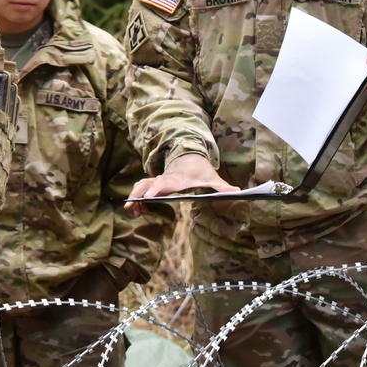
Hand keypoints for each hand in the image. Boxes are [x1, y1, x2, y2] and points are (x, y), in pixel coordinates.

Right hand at [124, 154, 238, 216]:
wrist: (190, 156)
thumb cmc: (200, 169)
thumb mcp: (211, 176)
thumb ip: (222, 185)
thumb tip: (237, 191)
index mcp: (177, 178)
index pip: (164, 182)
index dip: (155, 189)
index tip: (147, 197)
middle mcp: (165, 178)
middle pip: (147, 184)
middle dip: (138, 193)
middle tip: (129, 206)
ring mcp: (159, 181)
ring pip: (142, 185)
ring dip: (135, 196)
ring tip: (130, 211)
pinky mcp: (156, 185)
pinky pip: (143, 190)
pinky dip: (138, 198)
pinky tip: (138, 211)